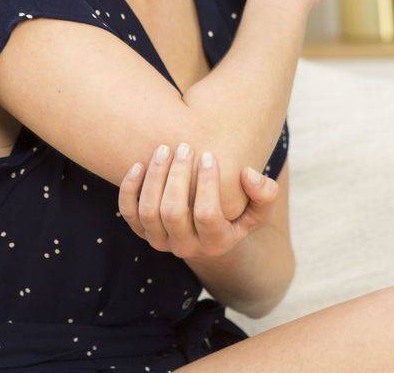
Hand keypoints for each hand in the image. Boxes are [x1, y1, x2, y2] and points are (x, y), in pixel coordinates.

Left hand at [118, 142, 279, 259]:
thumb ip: (265, 193)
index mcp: (216, 243)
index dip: (207, 183)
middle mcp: (185, 247)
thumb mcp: (258, 207)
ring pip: (149, 212)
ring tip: (165, 148)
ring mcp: (160, 240)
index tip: (208, 155)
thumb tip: (247, 175)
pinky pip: (128, 212)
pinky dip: (129, 188)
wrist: (208, 226)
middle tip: (184, 146)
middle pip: (173, 213)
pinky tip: (139, 163)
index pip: (207, 215)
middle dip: (177, 176)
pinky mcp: (141, 230)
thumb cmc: (236, 209)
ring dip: (155, 177)